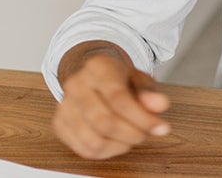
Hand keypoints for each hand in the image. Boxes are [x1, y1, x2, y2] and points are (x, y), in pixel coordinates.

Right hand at [52, 53, 171, 158]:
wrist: (92, 77)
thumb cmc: (119, 79)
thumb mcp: (139, 79)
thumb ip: (149, 92)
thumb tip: (160, 105)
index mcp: (98, 67)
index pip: (118, 98)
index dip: (142, 118)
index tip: (161, 128)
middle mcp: (76, 85)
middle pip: (103, 121)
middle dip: (131, 134)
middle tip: (146, 134)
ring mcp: (64, 106)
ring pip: (92, 140)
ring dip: (120, 145)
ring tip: (133, 137)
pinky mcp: (60, 124)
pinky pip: (84, 149)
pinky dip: (107, 152)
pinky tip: (118, 143)